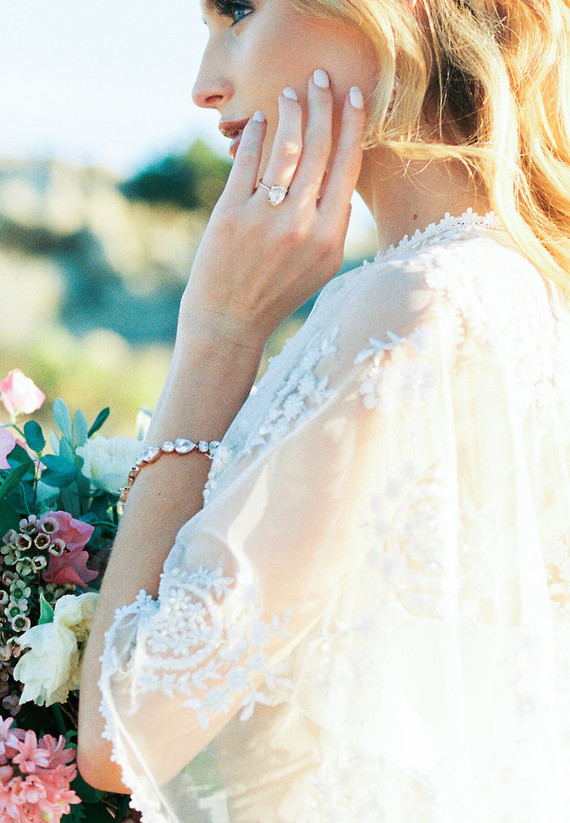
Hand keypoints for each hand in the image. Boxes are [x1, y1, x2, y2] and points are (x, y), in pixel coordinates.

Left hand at [180, 71, 365, 351]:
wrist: (230, 320)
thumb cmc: (277, 292)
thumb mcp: (319, 267)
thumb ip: (332, 223)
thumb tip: (337, 173)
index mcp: (330, 239)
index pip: (346, 169)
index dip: (351, 127)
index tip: (354, 97)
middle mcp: (302, 225)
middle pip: (319, 150)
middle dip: (323, 106)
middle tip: (322, 78)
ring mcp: (266, 218)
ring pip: (286, 149)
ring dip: (291, 113)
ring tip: (292, 93)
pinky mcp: (231, 213)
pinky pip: (247, 161)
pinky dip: (255, 135)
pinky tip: (260, 119)